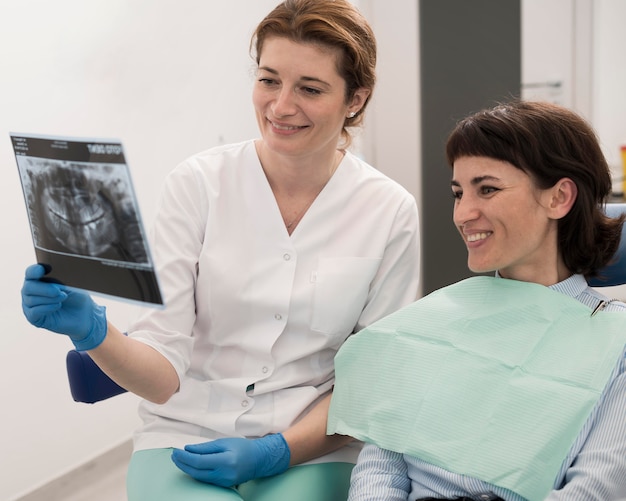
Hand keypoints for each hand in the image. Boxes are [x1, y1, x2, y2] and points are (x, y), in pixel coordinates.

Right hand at [21, 264, 106, 350]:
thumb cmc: (77, 296)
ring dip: (50, 298)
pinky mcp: (34, 318)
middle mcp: (31, 291)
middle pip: (28, 287)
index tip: (41, 271)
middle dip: (44, 288)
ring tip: (63, 297)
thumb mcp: (70, 285)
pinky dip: (47, 308)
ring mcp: (30, 305)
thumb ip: (59, 280)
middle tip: (58, 291)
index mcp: (38, 279)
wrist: (84, 314)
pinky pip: (34, 312)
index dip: (34, 271)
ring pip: (32, 300)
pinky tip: (58, 306)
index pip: (30, 272)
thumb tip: (53, 279)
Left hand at [171, 434, 290, 486]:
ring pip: (199, 477)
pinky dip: (196, 472)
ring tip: (179, 460)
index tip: (176, 451)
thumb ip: (206, 447)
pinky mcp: (223, 485)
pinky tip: (191, 466)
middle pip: (196, 472)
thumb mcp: (225, 442)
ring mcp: (223, 482)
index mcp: (225, 461)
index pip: (198, 461)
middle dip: (182, 464)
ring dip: (187, 469)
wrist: (258, 460)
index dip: (184, 457)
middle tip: (174, 455)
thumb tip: (188, 449)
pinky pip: (205, 479)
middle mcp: (223, 474)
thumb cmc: (243, 448)